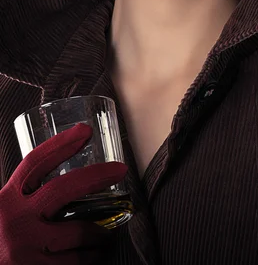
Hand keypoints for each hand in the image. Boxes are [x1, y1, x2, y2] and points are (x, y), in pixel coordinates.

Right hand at [0, 122, 127, 263]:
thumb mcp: (4, 214)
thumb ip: (26, 201)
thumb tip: (68, 188)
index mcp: (7, 199)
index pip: (36, 163)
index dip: (61, 144)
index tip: (85, 131)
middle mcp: (16, 219)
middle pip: (63, 188)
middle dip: (97, 176)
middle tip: (121, 169)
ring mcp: (24, 247)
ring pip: (78, 232)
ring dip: (99, 233)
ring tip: (106, 234)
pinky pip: (74, 262)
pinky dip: (89, 258)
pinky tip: (93, 256)